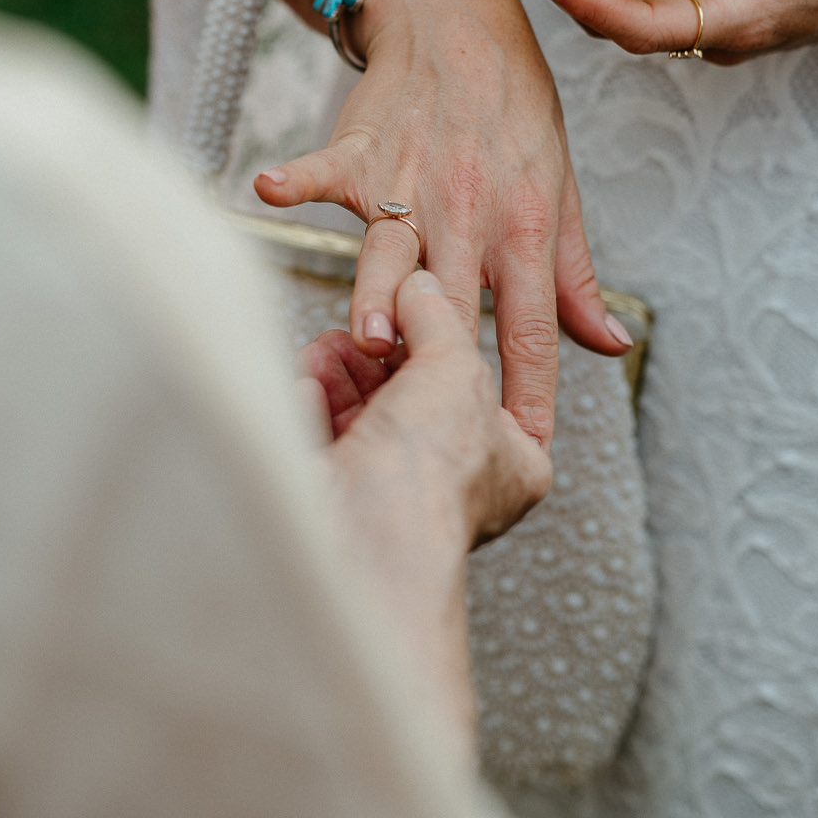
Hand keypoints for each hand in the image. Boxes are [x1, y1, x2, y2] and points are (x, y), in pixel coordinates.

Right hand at [257, 0, 632, 446]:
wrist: (462, 22)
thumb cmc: (514, 114)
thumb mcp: (563, 190)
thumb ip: (577, 276)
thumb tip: (611, 346)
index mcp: (526, 230)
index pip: (533, 329)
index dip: (530, 394)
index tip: (526, 453)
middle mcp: (471, 213)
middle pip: (457, 304)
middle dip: (445, 366)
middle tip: (431, 431)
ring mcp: (414, 182)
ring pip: (392, 251)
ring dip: (381, 293)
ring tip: (368, 338)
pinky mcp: (362, 149)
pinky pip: (325, 168)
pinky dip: (296, 178)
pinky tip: (267, 189)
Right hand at [321, 271, 550, 551]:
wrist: (363, 530)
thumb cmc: (431, 470)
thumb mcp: (455, 363)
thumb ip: (436, 315)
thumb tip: (419, 287)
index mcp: (512, 466)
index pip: (486, 393)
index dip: (450, 348)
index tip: (422, 320)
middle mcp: (454, 483)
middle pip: (413, 390)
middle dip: (378, 355)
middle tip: (364, 333)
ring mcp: (393, 489)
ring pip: (363, 405)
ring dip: (338, 370)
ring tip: (326, 352)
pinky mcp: (339, 490)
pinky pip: (324, 429)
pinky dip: (311, 402)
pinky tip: (306, 387)